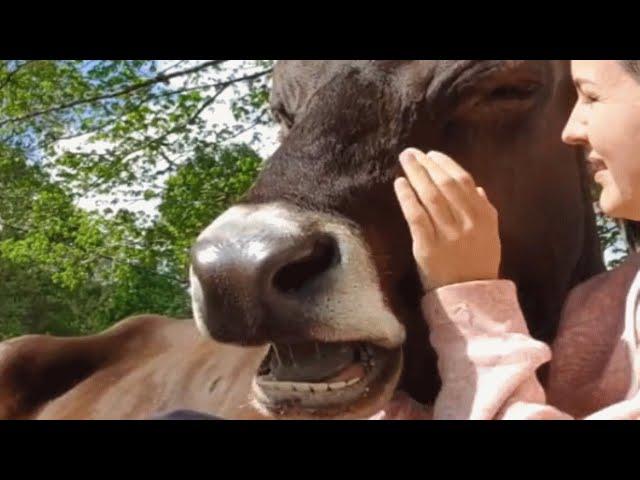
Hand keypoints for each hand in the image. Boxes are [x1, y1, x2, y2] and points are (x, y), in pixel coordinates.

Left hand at [394, 148, 500, 290]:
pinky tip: (400, 184)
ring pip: (430, 197)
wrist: (469, 296)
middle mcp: (467, 222)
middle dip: (427, 165)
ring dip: (416, 175)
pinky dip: (408, 198)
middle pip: (445, 185)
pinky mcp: (427, 247)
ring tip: (405, 161)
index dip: (446, 164)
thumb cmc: (478, 262)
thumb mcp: (490, 234)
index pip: (463, 181)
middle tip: (411, 152)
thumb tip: (476, 187)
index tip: (432, 154)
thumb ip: (484, 209)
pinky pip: (416, 217)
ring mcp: (447, 235)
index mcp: (484, 216)